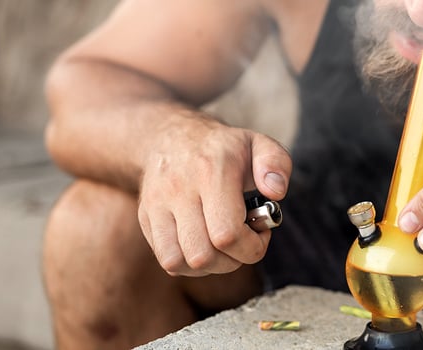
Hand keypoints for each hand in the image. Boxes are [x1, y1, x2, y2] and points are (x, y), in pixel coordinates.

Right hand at [137, 116, 291, 276]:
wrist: (172, 135)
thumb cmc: (224, 147)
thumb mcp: (258, 143)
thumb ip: (276, 164)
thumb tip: (276, 192)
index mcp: (211, 172)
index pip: (227, 234)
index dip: (251, 248)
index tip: (261, 234)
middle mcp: (179, 189)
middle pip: (202, 255)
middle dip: (233, 260)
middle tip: (243, 242)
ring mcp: (157, 204)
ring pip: (179, 262)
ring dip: (209, 266)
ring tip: (224, 247)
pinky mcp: (146, 217)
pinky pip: (166, 259)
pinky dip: (189, 265)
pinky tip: (205, 246)